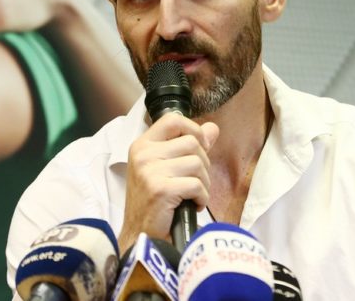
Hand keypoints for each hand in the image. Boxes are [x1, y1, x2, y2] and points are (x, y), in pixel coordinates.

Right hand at [119, 113, 218, 250]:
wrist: (141, 235)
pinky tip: (192, 205)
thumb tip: (213, 128)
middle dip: (202, 164)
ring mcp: (150, 171)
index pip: (173, 120)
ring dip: (203, 183)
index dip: (193, 129)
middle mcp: (143, 154)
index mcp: (142, 145)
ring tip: (192, 195)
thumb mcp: (166, 168)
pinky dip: (201, 197)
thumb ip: (189, 146)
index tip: (200, 147)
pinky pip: (197, 184)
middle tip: (194, 182)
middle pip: (192, 142)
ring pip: (197, 163)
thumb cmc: (154, 202)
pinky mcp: (161, 189)